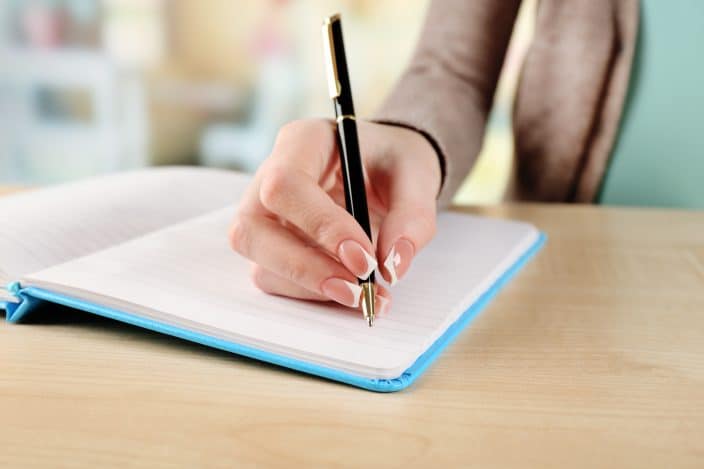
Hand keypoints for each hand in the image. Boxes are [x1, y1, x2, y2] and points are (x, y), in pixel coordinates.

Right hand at [230, 119, 440, 313]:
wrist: (388, 170)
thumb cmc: (394, 162)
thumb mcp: (417, 174)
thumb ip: (412, 216)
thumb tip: (393, 265)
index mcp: (303, 141)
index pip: (285, 184)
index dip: (320, 226)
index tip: (364, 258)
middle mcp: (270, 176)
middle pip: (253, 228)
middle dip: (306, 268)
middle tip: (358, 290)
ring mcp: (265, 215)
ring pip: (260, 262)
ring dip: (311, 287)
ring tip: (366, 296)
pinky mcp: (272, 246)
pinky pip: (275, 279)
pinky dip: (312, 294)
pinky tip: (350, 292)